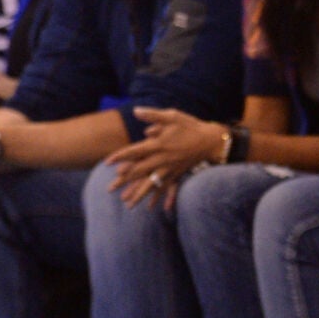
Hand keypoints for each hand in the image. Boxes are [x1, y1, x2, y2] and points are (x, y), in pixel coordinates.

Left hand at [105, 107, 223, 207]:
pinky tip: (151, 207)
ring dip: (138, 194)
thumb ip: (153, 115)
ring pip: (151, 184)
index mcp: (158, 145)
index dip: (120, 157)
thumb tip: (135, 111)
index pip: (134, 152)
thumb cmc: (190, 127)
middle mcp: (162, 159)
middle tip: (109, 189)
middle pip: (139, 172)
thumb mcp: (172, 116)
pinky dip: (157, 197)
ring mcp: (170, 169)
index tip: (107, 163)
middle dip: (124, 181)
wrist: (212, 141)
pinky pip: (165, 188)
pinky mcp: (177, 174)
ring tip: (127, 204)